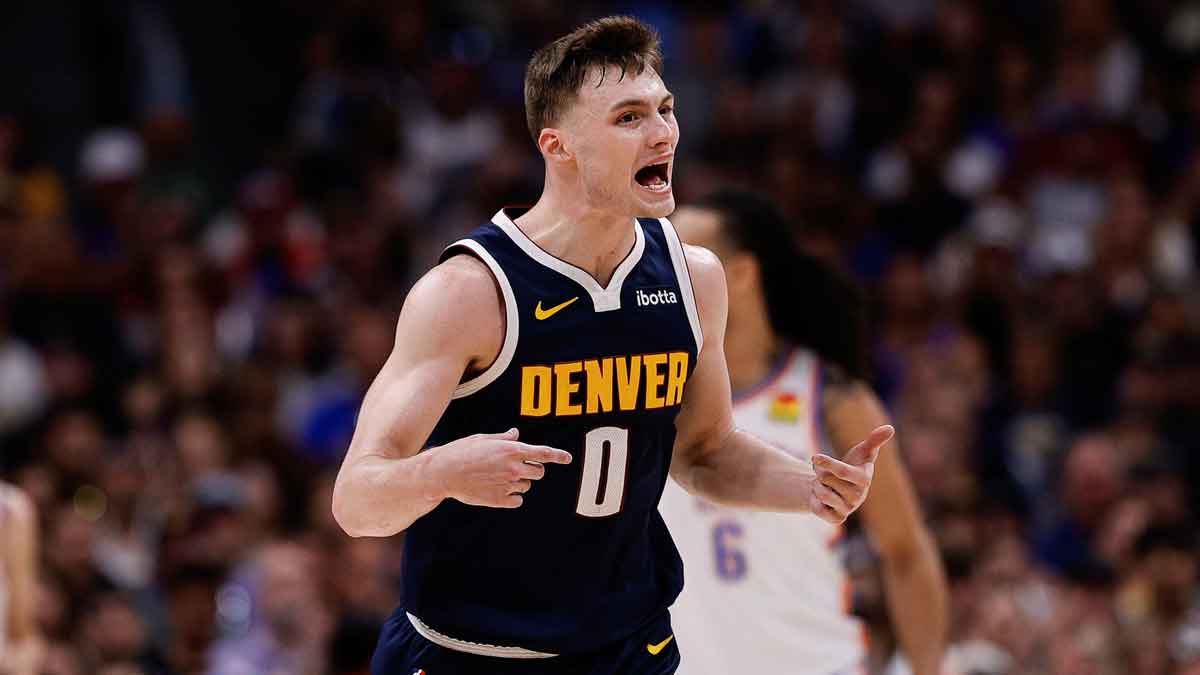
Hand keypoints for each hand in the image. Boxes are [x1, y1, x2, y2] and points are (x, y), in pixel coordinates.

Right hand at [431, 428, 572, 507]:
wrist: (443, 473)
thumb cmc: (461, 452)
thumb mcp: (482, 439)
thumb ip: (504, 439)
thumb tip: (516, 434)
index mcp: (511, 450)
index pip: (544, 453)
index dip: (558, 456)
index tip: (568, 458)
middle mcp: (514, 468)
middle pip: (539, 472)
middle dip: (532, 469)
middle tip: (516, 467)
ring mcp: (508, 485)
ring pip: (527, 486)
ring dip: (519, 482)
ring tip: (498, 477)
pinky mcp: (500, 500)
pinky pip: (517, 500)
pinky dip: (511, 496)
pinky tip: (497, 490)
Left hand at [808, 425, 893, 523]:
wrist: (836, 487)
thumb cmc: (852, 465)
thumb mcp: (862, 451)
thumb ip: (874, 440)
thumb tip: (890, 428)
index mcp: (864, 478)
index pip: (843, 471)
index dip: (827, 463)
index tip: (814, 457)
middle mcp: (859, 496)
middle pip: (827, 479)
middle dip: (820, 472)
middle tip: (825, 473)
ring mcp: (848, 509)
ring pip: (821, 493)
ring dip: (816, 486)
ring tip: (823, 485)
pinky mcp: (837, 519)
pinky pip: (818, 509)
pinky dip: (814, 501)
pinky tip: (820, 499)